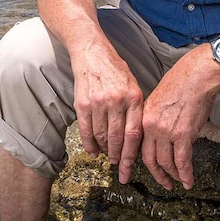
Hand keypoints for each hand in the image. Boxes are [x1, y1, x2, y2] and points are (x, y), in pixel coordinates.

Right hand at [72, 41, 143, 183]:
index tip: (129, 168)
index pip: (134, 134)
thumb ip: (136, 109)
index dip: (131, 155)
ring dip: (104, 150)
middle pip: (117, 139)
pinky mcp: (82, 103)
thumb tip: (136, 137)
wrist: (92, 52)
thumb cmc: (115, 69)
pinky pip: (86, 131)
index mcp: (134, 98)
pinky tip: (93, 151)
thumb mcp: (133, 85)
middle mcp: (117, 101)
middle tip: (118, 165)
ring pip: (102, 137)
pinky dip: (89, 145)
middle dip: (118, 157)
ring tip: (107, 155)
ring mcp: (99, 102)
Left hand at [140, 45, 219, 189]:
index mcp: (143, 117)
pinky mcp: (183, 134)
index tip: (146, 169)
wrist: (197, 76)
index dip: (142, 161)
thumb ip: (153, 118)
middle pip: (150, 159)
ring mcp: (166, 131)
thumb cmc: (181, 83)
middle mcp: (151, 126)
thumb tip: (156, 134)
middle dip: (157, 174)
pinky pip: (182, 161)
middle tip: (164, 183)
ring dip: (173, 176)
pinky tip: (188, 180)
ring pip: (166, 162)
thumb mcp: (157, 99)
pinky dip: (185, 174)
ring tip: (178, 181)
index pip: (138, 145)